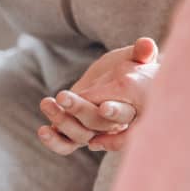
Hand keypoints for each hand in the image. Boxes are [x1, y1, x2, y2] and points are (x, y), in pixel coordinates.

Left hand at [38, 38, 158, 153]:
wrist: (110, 80)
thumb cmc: (126, 67)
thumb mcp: (132, 58)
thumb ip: (141, 54)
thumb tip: (146, 44)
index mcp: (132, 110)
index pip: (125, 115)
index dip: (115, 112)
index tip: (103, 107)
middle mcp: (113, 126)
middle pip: (98, 124)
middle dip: (80, 110)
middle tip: (63, 96)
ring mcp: (94, 133)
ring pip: (79, 135)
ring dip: (61, 120)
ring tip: (46, 102)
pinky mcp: (77, 136)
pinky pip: (65, 146)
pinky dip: (54, 142)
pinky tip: (43, 130)